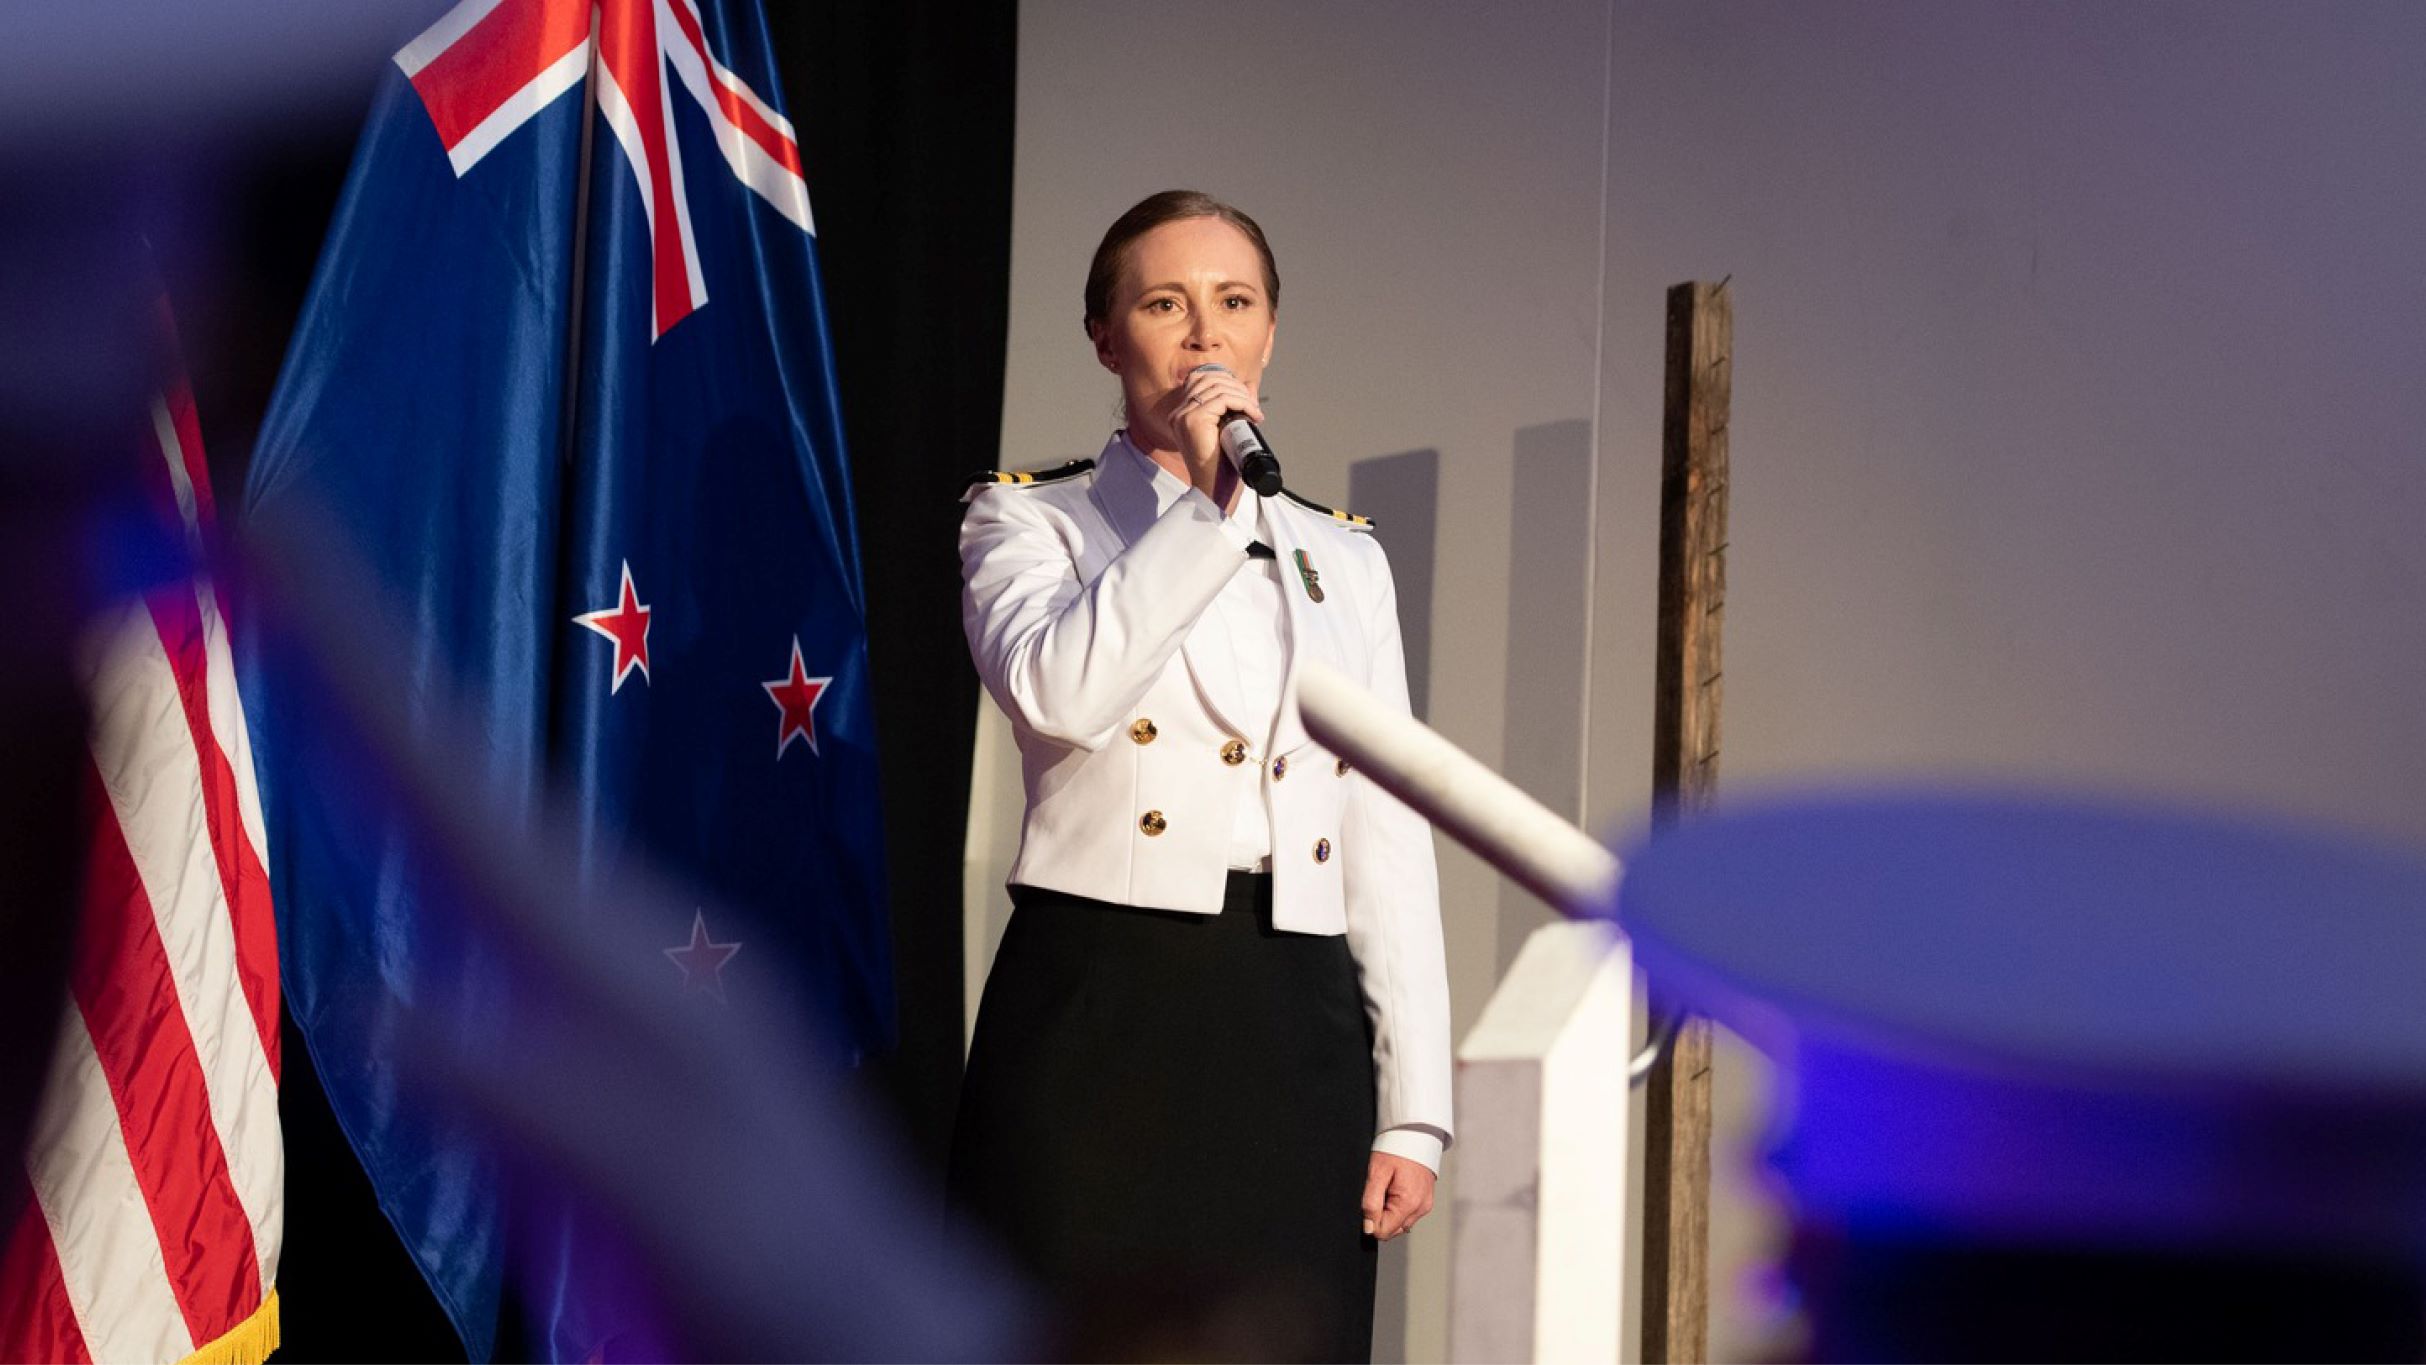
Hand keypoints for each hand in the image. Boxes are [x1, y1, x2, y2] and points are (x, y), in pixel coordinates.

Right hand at [1159, 364, 1263, 494]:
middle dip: (1236, 387)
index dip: (1225, 381)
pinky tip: (1252, 415)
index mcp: (1181, 415)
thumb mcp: (1226, 429)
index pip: (1200, 379)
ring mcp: (1184, 416)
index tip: (1244, 396)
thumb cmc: (1220, 466)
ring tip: (1254, 412)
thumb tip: (1249, 386)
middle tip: (1253, 404)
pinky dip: (1242, 404)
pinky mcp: (1194, 421)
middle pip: (1209, 379)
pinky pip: (1223, 400)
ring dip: (1242, 396)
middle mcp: (1178, 413)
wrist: (1214, 491)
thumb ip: (1232, 408)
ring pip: (1218, 388)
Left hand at [1361, 1151, 1434, 1241]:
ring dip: (1388, 1211)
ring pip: (1399, 1223)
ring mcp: (1424, 1206)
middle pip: (1392, 1230)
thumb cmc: (1396, 1149)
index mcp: (1409, 1203)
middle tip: (1379, 1191)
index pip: (1383, 1231)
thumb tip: (1368, 1226)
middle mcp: (1420, 1208)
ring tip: (1388, 1188)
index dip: (1370, 1220)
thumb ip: (1371, 1202)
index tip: (1368, 1201)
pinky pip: (1406, 1214)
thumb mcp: (1377, 1172)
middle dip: (1380, 1216)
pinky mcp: (1425, 1202)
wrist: (1416, 1134)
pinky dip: (1397, 1206)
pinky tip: (1395, 1189)